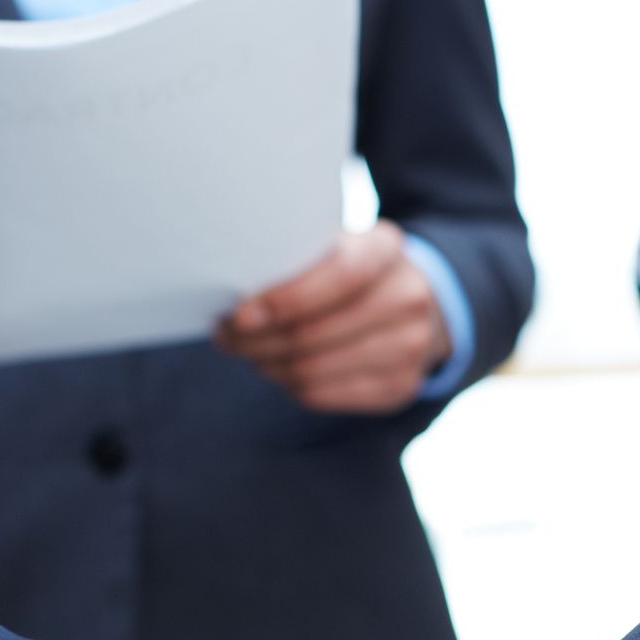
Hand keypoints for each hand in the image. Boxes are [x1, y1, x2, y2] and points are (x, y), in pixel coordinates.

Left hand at [216, 221, 449, 413]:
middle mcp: (409, 296)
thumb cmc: (352, 272)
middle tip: (226, 337)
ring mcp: (412, 346)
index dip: (286, 300)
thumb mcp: (334, 245)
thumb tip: (231, 294)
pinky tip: (278, 369)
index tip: (240, 315)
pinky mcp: (400, 386)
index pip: (340, 274)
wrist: (414, 304)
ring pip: (313, 369)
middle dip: (257, 340)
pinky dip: (290, 385)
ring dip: (268, 365)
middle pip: (315, 332)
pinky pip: (323, 395)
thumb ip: (295, 258)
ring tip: (248, 353)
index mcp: (386, 249)